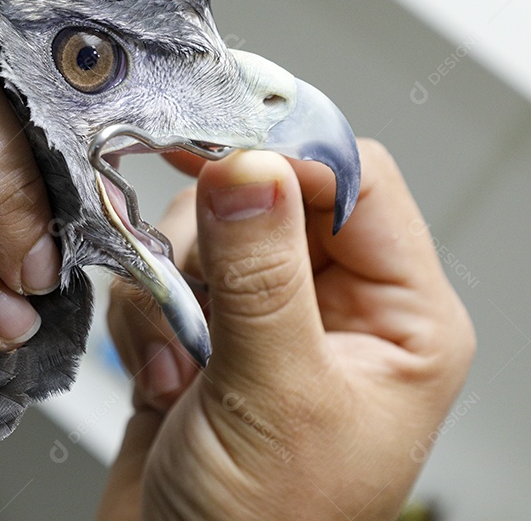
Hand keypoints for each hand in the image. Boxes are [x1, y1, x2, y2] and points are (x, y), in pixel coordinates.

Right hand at [99, 140, 474, 519]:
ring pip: (204, 230)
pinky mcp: (206, 333)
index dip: (286, 159)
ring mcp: (266, 319)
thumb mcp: (274, 395)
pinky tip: (160, 378)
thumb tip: (249, 165)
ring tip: (179, 358)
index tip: (210, 150)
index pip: (356, 183)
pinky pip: (162, 273)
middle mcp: (338, 308)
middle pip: (268, 195)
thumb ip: (261, 274)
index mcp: (402, 318)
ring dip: (169, 285)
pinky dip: (144, 317)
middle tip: (182, 274)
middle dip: (210, 236)